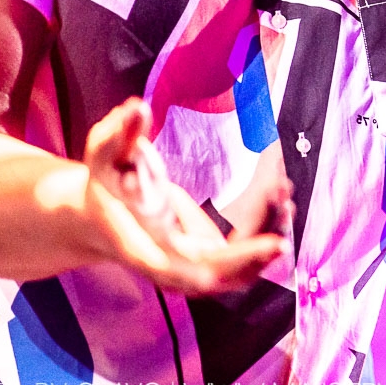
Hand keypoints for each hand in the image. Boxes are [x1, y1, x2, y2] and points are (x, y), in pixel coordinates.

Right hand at [83, 98, 289, 294]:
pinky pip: (242, 254)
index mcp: (138, 246)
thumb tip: (136, 107)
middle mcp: (167, 264)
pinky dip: (264, 232)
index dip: (202, 269)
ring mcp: (190, 264)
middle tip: (280, 231)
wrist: (101, 214)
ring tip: (284, 199)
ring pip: (235, 270)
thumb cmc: (102, 183)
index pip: (169, 268)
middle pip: (213, 276)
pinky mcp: (207, 255)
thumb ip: (120, 133)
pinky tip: (281, 199)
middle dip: (248, 259)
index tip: (233, 264)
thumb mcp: (104, 154)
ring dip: (266, 243)